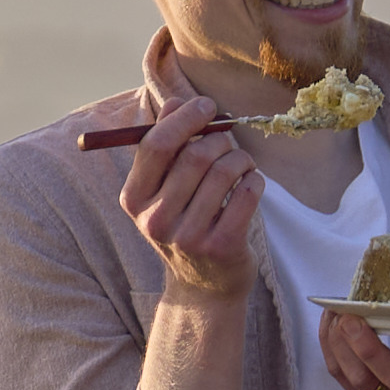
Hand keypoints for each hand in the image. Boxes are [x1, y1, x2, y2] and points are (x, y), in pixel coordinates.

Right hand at [103, 99, 269, 302]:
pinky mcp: (221, 246)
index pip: (156, 145)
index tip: (206, 106)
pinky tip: (251, 184)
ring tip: (242, 165)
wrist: (203, 286)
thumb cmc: (184, 223)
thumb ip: (167, 145)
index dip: (185, 118)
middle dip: (220, 139)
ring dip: (241, 158)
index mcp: (134, 199)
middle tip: (228, 143)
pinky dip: (255, 180)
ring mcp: (188, 236)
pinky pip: (247, 193)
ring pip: (224, 171)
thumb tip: (176, 103)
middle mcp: (155, 219)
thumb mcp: (163, 190)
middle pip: (195, 155)